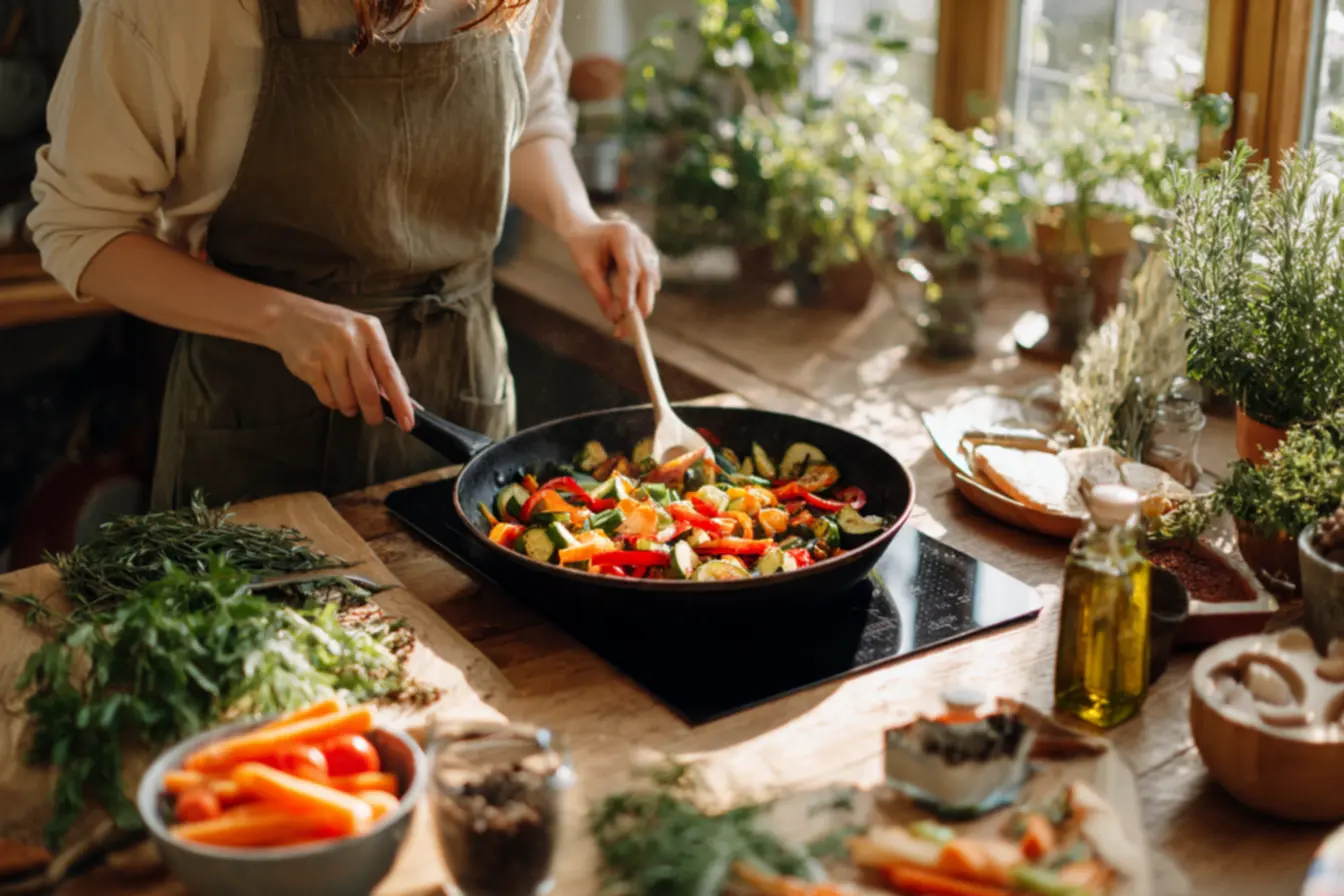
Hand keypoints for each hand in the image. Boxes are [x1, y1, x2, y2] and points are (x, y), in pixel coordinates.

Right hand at [268, 297, 415, 430]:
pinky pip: (327, 397)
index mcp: (370, 331)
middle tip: (375, 420)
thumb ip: (381, 364)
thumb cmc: (334, 329)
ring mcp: (327, 351)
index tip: (408, 421)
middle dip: (373, 412)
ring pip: (346, 397)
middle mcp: (350, 339)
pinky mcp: (308, 364)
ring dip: (349, 407)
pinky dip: (332, 401)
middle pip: (367, 389)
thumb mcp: (363, 336)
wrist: (290, 315)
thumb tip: (403, 397)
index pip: (390, 372)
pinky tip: (331, 389)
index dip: (400, 400)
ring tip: (348, 400)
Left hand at [562, 214, 660, 337]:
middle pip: (647, 274)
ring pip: (652, 278)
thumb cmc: (583, 247)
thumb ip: (600, 292)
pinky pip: (652, 278)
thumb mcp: (585, 269)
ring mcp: (647, 245)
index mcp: (622, 234)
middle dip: (644, 302)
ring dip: (645, 301)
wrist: (585, 228)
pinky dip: (645, 294)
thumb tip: (615, 318)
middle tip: (635, 326)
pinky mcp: (650, 254)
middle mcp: (639, 238)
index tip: (626, 313)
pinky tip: (634, 308)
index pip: (629, 268)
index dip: (630, 292)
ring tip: (632, 324)